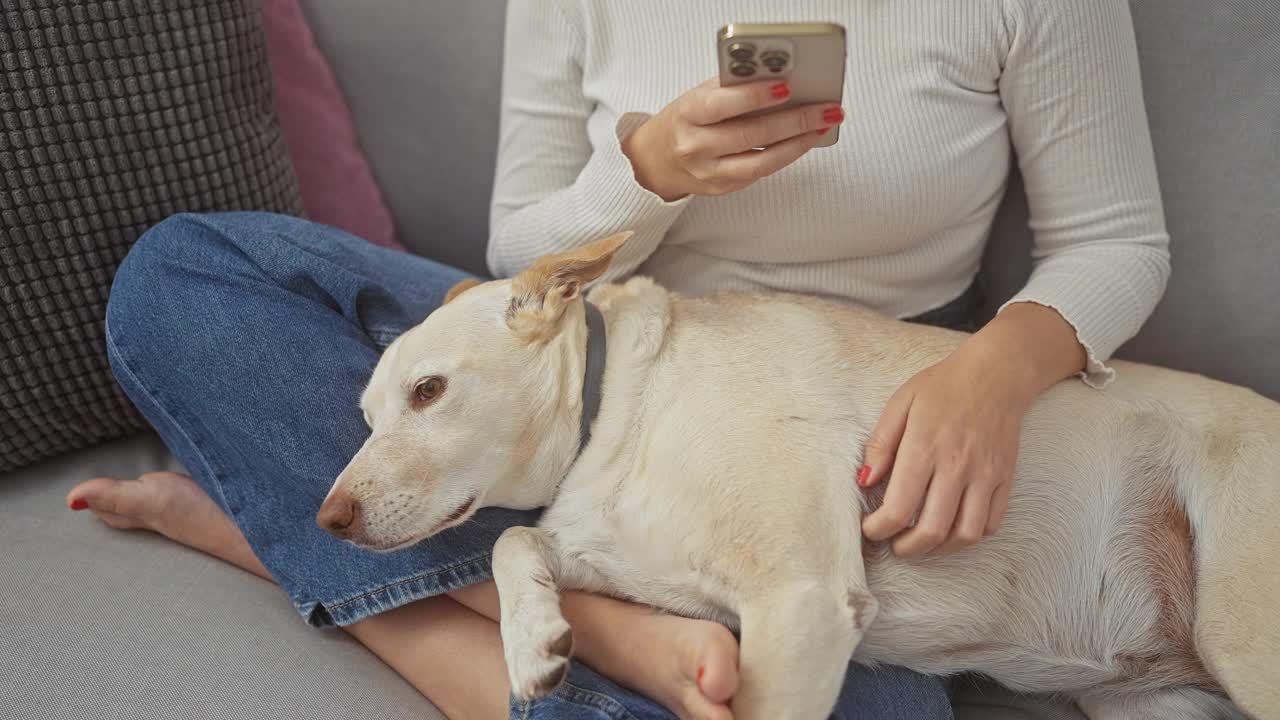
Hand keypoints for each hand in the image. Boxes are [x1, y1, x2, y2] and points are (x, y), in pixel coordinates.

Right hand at [622, 77, 843, 200]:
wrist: (656, 159)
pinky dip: (784, 156)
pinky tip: (803, 142)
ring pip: (760, 163)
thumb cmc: (685, 119)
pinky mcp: (721, 188)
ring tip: (822, 127)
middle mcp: (696, 147)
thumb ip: (732, 87)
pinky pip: (759, 173)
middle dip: (793, 121)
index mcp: (687, 115)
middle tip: (825, 109)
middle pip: (750, 135)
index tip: (786, 87)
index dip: (754, 97)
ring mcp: (708, 173)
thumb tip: (779, 78)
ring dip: (797, 144)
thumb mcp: (698, 95)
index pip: (722, 105)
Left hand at [858, 345, 1035, 557]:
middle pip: (932, 531)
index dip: (879, 529)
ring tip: (922, 543)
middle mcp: (957, 466)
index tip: (871, 528)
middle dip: (906, 549)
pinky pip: (991, 523)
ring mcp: (985, 475)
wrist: (997, 373)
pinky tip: (952, 528)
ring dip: (940, 550)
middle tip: (894, 545)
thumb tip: (865, 482)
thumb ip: (880, 445)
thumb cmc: (943, 386)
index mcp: (924, 448)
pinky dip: (970, 535)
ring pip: (965, 535)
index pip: (899, 508)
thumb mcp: (900, 404)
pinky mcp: (1005, 479)